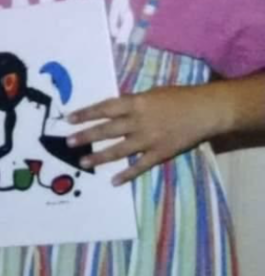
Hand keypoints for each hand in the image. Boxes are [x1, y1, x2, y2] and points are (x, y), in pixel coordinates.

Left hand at [67, 85, 222, 184]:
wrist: (206, 110)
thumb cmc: (179, 97)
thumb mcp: (151, 94)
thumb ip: (132, 103)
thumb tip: (113, 111)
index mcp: (136, 103)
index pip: (104, 108)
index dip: (86, 114)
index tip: (69, 119)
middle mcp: (138, 121)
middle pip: (107, 130)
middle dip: (86, 136)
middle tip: (69, 142)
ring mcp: (149, 139)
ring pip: (119, 150)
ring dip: (99, 156)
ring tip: (82, 162)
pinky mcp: (160, 153)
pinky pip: (140, 165)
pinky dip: (127, 174)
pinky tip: (113, 181)